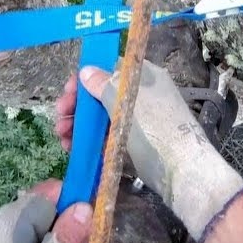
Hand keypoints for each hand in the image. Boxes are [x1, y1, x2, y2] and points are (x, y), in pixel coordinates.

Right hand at [65, 61, 242, 242]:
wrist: (184, 173)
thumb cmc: (155, 131)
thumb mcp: (125, 103)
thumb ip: (104, 85)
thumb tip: (87, 70)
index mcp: (144, 78)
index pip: (109, 69)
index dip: (85, 78)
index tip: (67, 91)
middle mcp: (141, 95)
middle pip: (101, 94)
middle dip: (77, 105)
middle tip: (59, 117)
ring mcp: (139, 121)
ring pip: (101, 116)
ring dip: (79, 124)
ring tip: (62, 137)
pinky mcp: (135, 144)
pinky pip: (107, 136)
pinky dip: (90, 140)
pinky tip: (72, 148)